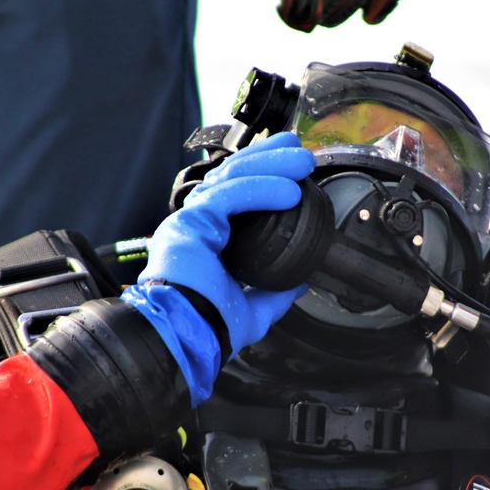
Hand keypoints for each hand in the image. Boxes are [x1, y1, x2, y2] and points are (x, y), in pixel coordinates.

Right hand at [122, 132, 314, 403]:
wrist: (187, 340)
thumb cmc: (208, 329)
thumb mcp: (253, 310)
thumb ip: (273, 294)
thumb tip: (300, 282)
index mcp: (207, 240)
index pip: (234, 194)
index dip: (261, 175)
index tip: (291, 166)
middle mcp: (195, 225)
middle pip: (232, 177)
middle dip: (267, 158)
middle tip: (298, 148)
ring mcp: (189, 221)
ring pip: (230, 179)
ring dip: (269, 165)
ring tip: (302, 162)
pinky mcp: (189, 223)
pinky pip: (228, 196)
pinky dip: (261, 189)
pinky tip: (288, 190)